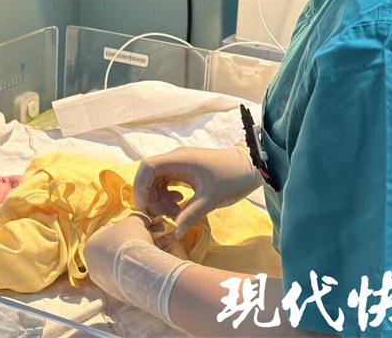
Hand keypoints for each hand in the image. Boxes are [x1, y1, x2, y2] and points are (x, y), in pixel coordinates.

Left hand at [84, 215, 152, 295]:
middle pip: (109, 252)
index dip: (121, 230)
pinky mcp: (115, 294)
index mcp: (90, 245)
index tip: (133, 231)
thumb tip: (138, 222)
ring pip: (116, 268)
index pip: (105, 233)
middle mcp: (91, 265)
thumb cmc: (130, 240)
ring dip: (127, 263)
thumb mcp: (133, 222)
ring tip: (142, 258)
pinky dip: (131, 276)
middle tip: (138, 245)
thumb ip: (132, 221)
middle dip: (122, 248)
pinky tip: (142, 271)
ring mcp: (102, 282)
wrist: (137, 270)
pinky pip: (124, 281)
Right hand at [133, 146, 260, 239]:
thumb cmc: (232, 178)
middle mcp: (176, 159)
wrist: (251, 168)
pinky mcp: (185, 172)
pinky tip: (179, 205)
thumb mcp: (211, 199)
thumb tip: (174, 232)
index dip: (141, 187)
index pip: (147, 167)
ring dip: (160, 198)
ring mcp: (180, 165)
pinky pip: (167, 183)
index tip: (145, 208)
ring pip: (157, 181)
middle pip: (149, 175)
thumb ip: (190, 215)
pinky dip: (168, 196)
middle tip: (161, 216)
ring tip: (174, 213)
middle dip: (150, 197)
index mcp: (179, 160)